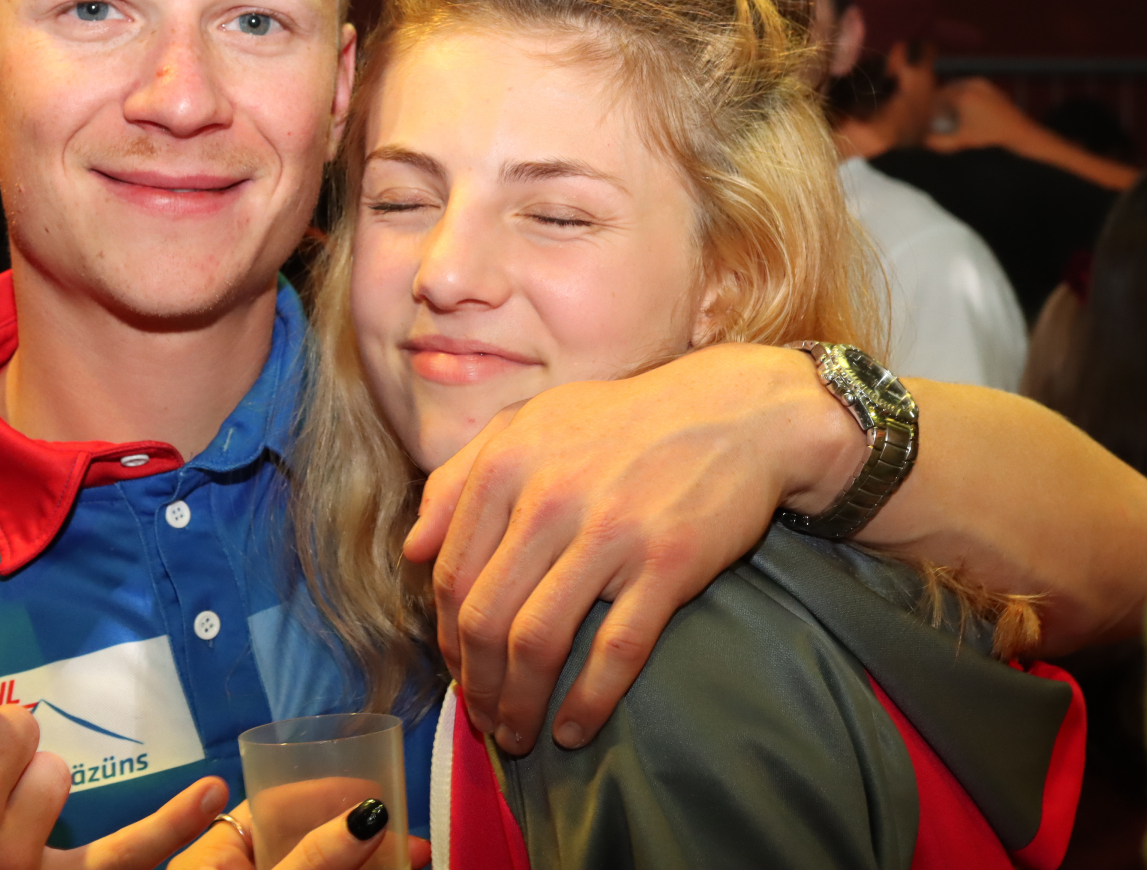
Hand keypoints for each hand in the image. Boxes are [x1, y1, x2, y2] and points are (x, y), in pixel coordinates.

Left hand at [171, 800, 430, 869]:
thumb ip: (314, 858)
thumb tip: (372, 811)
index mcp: (217, 854)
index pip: (280, 803)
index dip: (331, 794)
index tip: (380, 793)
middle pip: (312, 844)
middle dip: (364, 841)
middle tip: (412, 844)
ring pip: (326, 869)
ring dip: (369, 864)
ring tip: (414, 861)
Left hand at [403, 344, 861, 755]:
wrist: (733, 411)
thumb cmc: (623, 422)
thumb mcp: (530, 423)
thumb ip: (460, 478)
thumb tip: (413, 550)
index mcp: (508, 465)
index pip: (451, 574)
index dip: (446, 637)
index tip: (459, 671)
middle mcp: (548, 499)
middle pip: (485, 618)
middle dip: (476, 684)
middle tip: (483, 719)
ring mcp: (608, 534)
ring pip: (537, 643)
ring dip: (518, 705)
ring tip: (518, 736)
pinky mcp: (666, 565)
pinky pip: (614, 652)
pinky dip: (586, 702)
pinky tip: (574, 731)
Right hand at [925, 77, 1036, 153]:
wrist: (1017, 131)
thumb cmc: (989, 137)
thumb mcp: (961, 141)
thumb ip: (939, 142)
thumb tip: (922, 141)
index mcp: (963, 96)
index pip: (936, 97)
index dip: (930, 110)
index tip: (931, 122)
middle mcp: (971, 84)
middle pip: (945, 90)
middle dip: (940, 103)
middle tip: (940, 118)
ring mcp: (981, 83)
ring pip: (957, 87)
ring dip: (951, 99)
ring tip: (952, 115)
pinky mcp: (988, 85)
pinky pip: (968, 87)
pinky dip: (963, 96)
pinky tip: (966, 111)